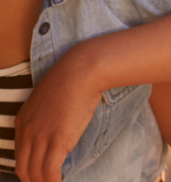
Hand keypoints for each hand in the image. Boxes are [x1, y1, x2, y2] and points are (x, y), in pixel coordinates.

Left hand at [16, 46, 103, 181]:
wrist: (82, 70)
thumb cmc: (73, 79)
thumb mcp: (50, 98)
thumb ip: (47, 115)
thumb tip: (58, 126)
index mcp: (23, 121)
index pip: (18, 155)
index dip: (27, 170)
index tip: (38, 175)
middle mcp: (27, 131)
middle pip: (23, 168)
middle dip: (32, 181)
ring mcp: (41, 136)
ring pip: (34, 172)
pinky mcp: (58, 140)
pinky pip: (50, 170)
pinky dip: (53, 181)